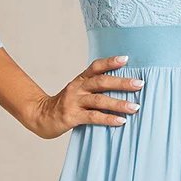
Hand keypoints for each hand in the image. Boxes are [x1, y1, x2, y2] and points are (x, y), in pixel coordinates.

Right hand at [26, 54, 143, 139]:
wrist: (41, 116)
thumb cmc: (66, 104)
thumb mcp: (78, 91)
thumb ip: (95, 88)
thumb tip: (123, 86)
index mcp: (80, 80)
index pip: (95, 67)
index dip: (110, 62)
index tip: (126, 59)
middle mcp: (77, 88)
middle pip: (101, 82)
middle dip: (122, 83)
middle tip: (139, 84)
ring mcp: (74, 102)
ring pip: (99, 101)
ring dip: (119, 104)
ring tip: (135, 107)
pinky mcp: (71, 117)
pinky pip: (93, 117)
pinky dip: (108, 119)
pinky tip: (121, 121)